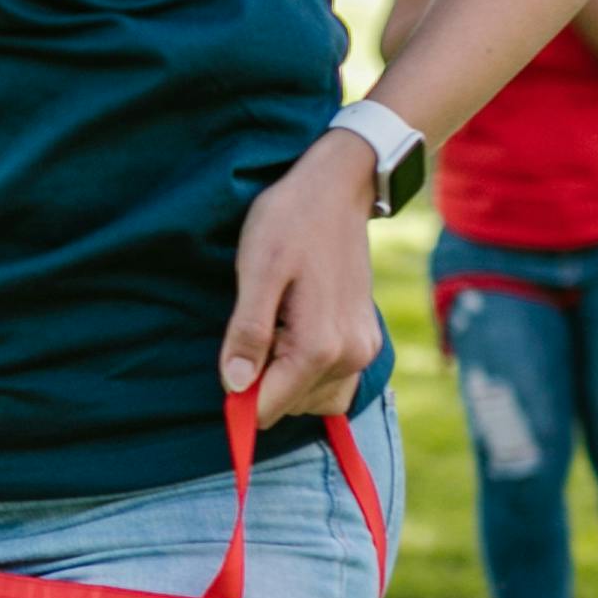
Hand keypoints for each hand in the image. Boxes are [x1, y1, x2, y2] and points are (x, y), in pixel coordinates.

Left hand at [221, 135, 383, 426]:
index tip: (230, 359)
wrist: (337, 189)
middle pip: (289, 407)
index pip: (267, 408)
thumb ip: (247, 332)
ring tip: (279, 324)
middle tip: (261, 323)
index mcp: (319, 346)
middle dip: (264, 380)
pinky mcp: (368, 341)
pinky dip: (309, 373)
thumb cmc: (289, 222)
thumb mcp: (256, 271)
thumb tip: (234, 386)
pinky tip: (297, 333)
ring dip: (286, 378)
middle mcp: (350, 357)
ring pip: (312, 400)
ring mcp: (364, 351)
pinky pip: (334, 384)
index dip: (239, 391)